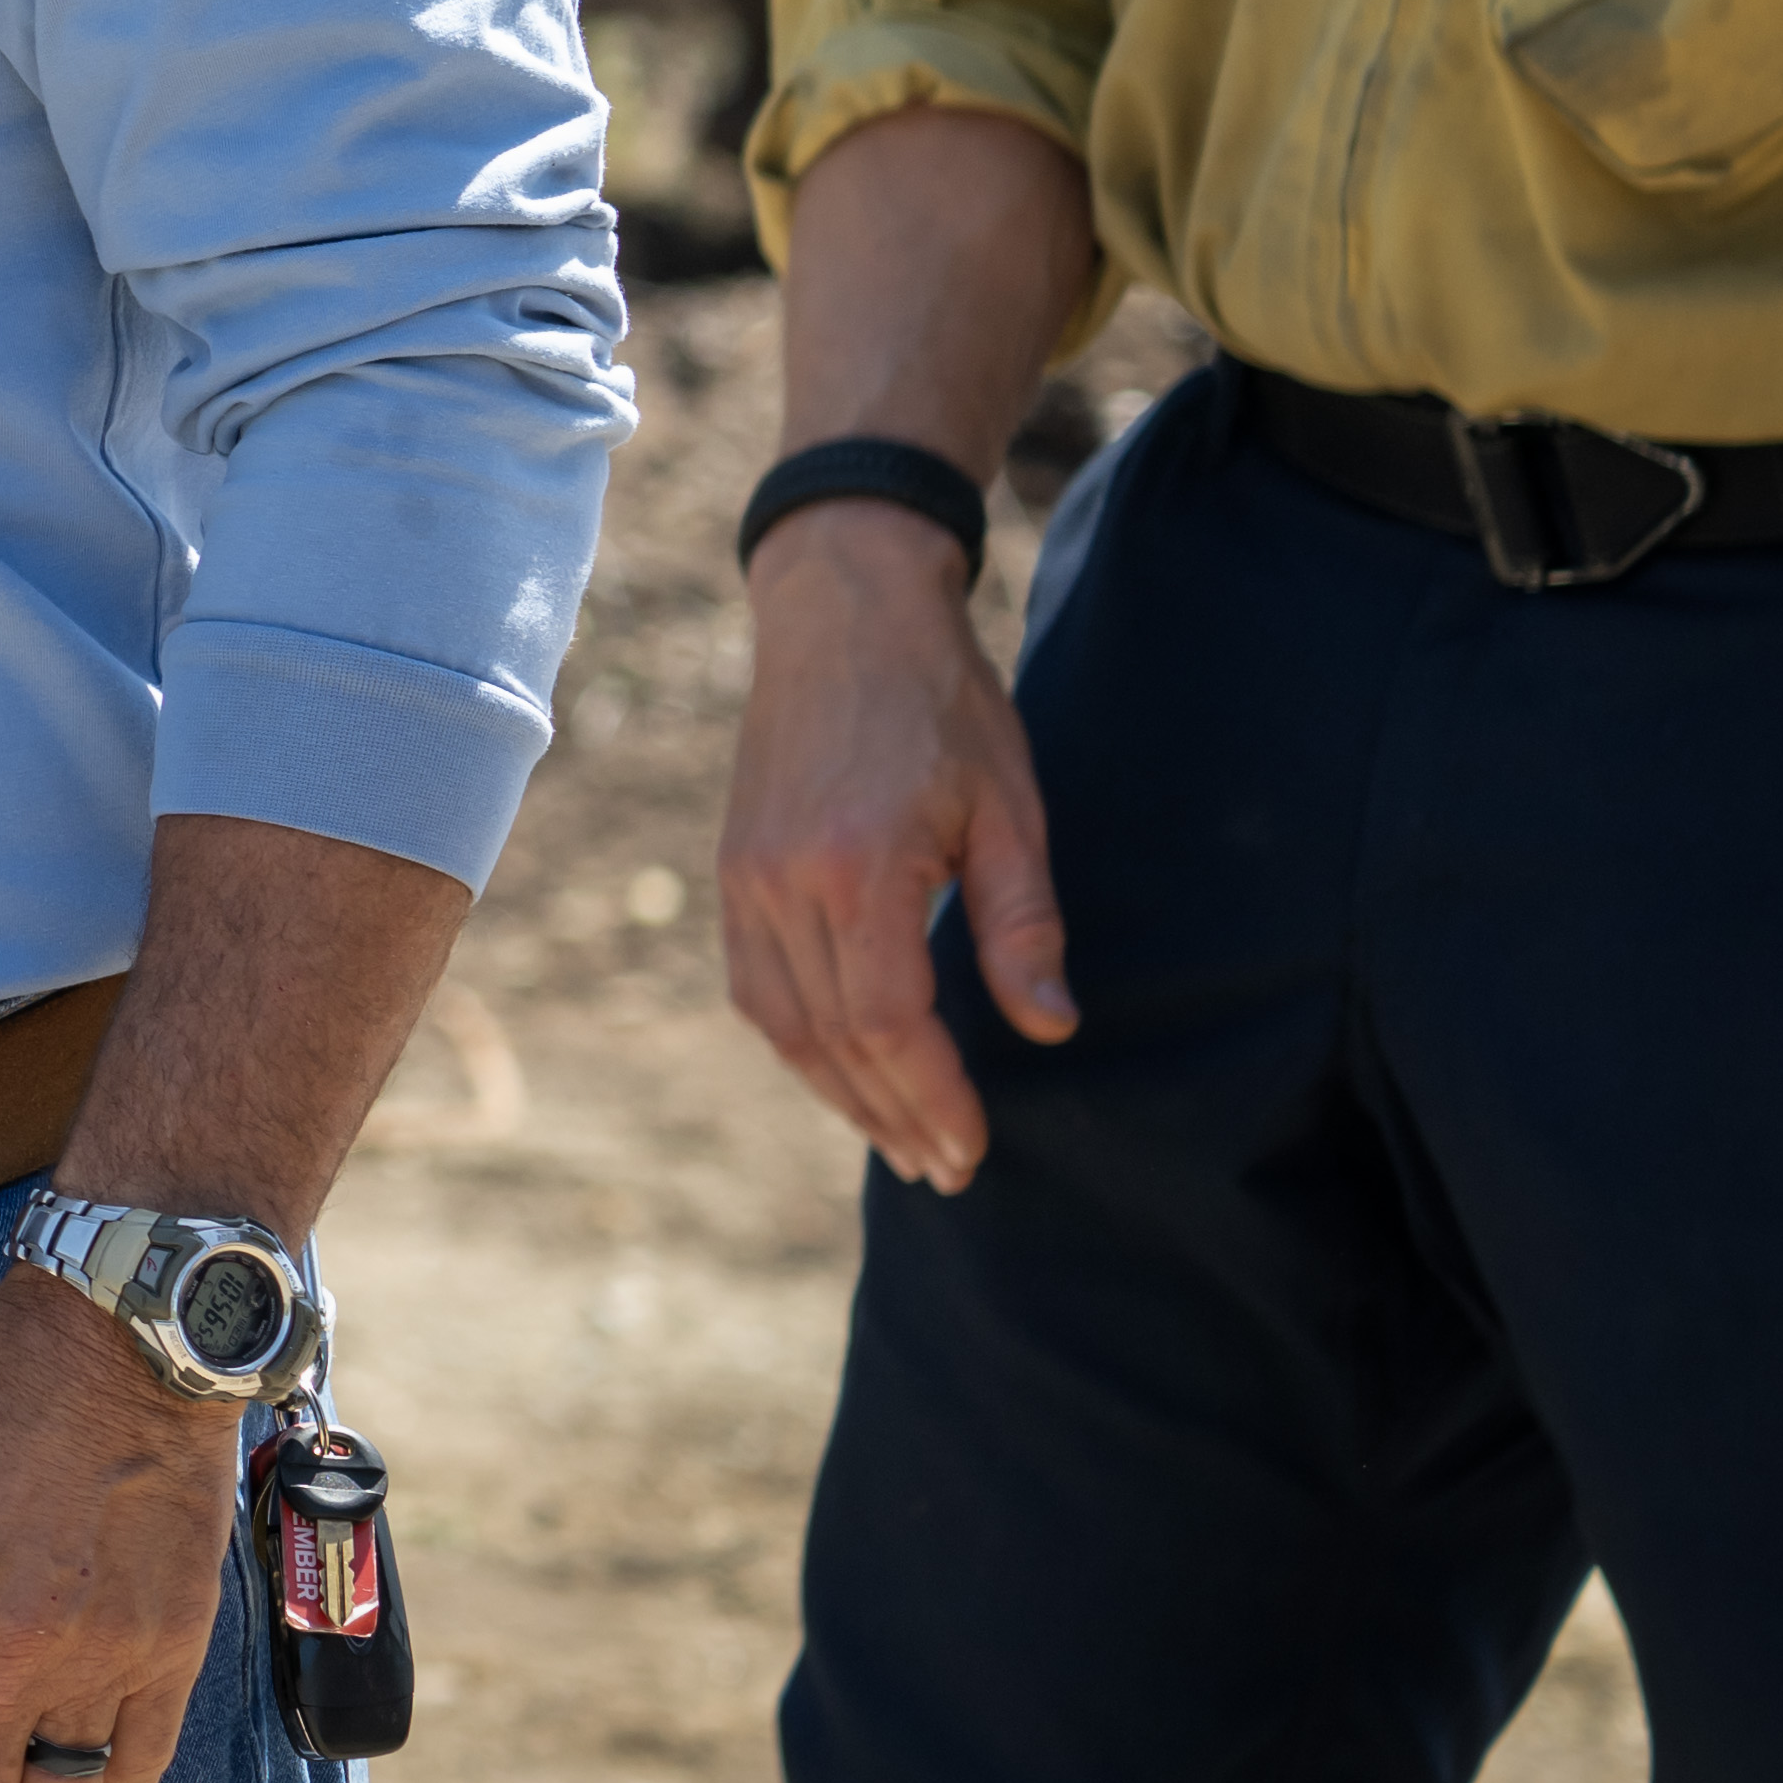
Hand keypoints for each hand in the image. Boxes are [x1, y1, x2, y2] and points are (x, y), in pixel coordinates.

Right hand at [719, 499, 1075, 1184]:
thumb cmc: (940, 703)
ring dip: (840, 1093)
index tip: (976, 1146)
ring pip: (780, 1023)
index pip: (885, 1022)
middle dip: (892, 1116)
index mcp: (854, 866)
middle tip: (950, 1170)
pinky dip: (802, 1042)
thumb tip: (1048, 1029)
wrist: (840, 613)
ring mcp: (744, 877)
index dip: (931, 1096)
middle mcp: (780, 882)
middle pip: (828, 1039)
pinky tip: (846, 1068)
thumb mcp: (1010, 806)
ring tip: (901, 1140)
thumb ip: (1023, 922)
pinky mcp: (734, 870)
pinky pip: (757, 984)